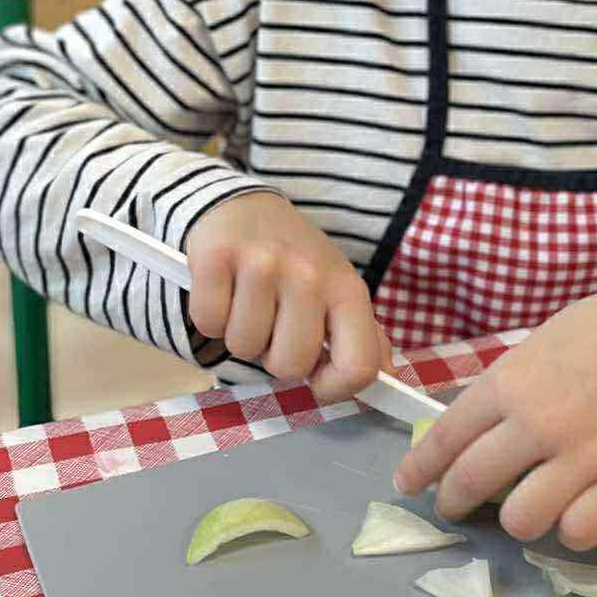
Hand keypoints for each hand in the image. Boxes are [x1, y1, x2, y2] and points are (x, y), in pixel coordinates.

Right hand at [184, 193, 392, 402]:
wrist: (246, 207)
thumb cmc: (297, 261)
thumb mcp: (339, 291)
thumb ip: (363, 338)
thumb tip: (389, 381)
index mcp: (348, 289)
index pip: (358, 367)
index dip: (334, 389)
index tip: (316, 379)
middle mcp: (309, 275)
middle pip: (288, 366)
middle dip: (275, 356)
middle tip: (274, 324)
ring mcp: (262, 264)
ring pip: (243, 347)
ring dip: (240, 335)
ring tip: (249, 303)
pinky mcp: (216, 257)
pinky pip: (208, 323)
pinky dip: (211, 317)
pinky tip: (224, 291)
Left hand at [393, 273, 596, 549]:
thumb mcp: (541, 344)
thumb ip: (505, 390)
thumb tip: (465, 434)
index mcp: (512, 382)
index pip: (446, 439)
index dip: (420, 469)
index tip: (408, 483)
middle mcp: (540, 423)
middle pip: (471, 485)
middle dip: (453, 501)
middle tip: (456, 505)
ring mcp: (586, 457)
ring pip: (521, 521)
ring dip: (516, 519)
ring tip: (527, 506)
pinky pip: (579, 533)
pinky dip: (572, 527)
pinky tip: (575, 509)